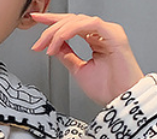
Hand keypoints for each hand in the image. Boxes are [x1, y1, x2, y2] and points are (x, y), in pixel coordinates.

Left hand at [30, 13, 144, 106]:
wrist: (120, 99)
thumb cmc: (107, 88)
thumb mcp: (79, 70)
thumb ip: (67, 55)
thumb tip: (53, 47)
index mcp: (95, 38)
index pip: (71, 25)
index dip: (53, 22)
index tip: (36, 21)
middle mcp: (101, 32)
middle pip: (72, 20)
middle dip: (51, 29)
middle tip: (38, 43)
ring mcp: (108, 32)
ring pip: (78, 21)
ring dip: (59, 32)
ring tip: (48, 46)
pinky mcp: (113, 35)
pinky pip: (90, 24)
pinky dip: (73, 30)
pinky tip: (62, 38)